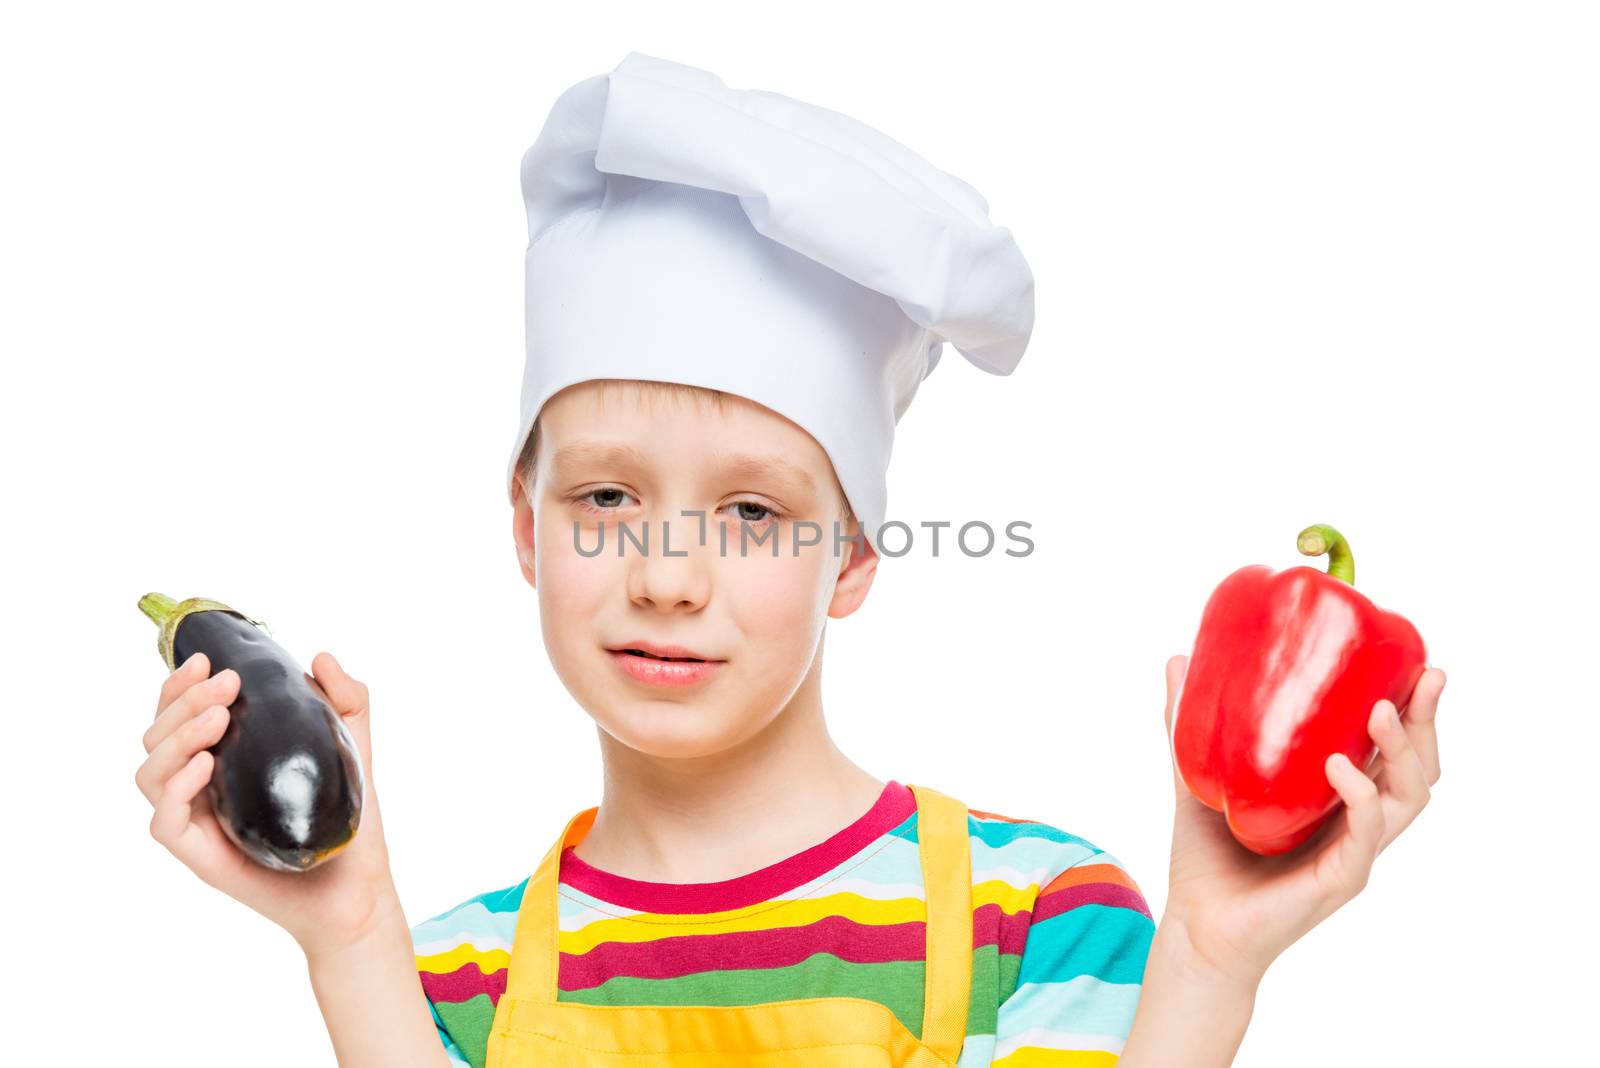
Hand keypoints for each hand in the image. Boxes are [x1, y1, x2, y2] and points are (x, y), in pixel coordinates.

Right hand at [134, 650, 403, 958]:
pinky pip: (163, 822)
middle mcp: (200, 789)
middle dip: (183, 701)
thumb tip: (319, 657)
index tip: (207, 659)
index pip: (177, 717)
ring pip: (151, 774)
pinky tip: (208, 765)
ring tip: (221, 716)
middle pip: (157, 738)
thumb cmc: (350, 818)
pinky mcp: (202, 859)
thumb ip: (347, 697)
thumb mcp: (355, 744)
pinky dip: (176, 788)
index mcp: (222, 760)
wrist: (359, 886)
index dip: (179, 686)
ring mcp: (198, 824)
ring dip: (177, 736)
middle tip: (226, 684)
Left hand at [1156, 654, 1445, 987]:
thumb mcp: (1197, 776)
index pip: (1392, 748)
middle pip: (1417, 769)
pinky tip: (1342, 768)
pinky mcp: (1341, 879)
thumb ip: (1188, 725)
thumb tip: (1179, 660)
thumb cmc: (1205, 855)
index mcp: (1336, 795)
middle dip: (1427, 721)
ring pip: (1407, 798)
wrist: (1194, 924)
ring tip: (1382, 711)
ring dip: (1402, 751)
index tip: (1415, 660)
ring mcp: (1354, 850)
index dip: (1413, 708)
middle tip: (1428, 677)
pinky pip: (1366, 834)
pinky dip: (1361, 797)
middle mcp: (1355, 821)